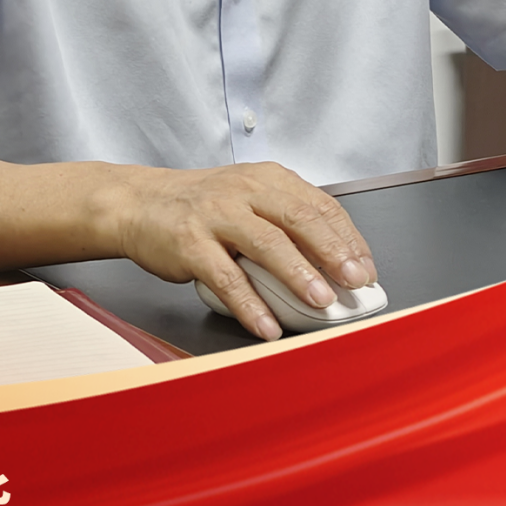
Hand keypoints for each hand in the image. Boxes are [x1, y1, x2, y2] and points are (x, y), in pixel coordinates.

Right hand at [112, 161, 376, 339]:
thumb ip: (285, 223)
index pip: (319, 205)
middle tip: (356, 282)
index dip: (348, 238)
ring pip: (266, 245)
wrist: (138, 203)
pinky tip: (268, 326)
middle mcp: (244, 191)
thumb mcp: (247, 198)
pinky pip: (227, 278)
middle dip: (333, 252)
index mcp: (266, 179)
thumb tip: (334, 265)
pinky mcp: (190, 244)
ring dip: (298, 275)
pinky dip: (251, 305)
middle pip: (299, 219)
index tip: (366, 268)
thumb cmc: (200, 207)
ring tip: (321, 302)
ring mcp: (216, 216)